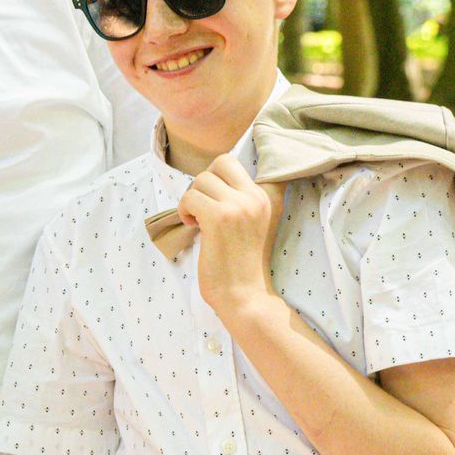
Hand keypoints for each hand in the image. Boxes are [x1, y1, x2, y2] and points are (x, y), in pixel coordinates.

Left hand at [176, 155, 287, 324]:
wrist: (245, 295)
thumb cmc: (243, 262)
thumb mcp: (256, 222)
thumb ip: (245, 198)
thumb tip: (215, 174)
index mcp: (269, 196)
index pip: (249, 158)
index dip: (225, 171)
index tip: (219, 191)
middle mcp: (257, 196)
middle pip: (223, 161)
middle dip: (206, 180)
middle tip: (205, 205)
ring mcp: (239, 205)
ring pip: (202, 178)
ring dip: (193, 198)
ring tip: (198, 220)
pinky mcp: (218, 217)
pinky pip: (190, 197)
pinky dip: (184, 210)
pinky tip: (193, 227)